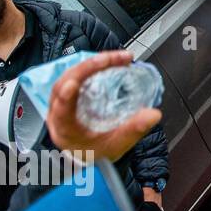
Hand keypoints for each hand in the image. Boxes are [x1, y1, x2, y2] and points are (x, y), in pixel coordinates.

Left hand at [46, 51, 162, 164]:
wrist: (87, 152)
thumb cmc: (97, 151)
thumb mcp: (117, 145)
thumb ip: (134, 130)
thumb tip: (153, 114)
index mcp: (65, 129)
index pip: (61, 110)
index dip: (66, 96)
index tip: (73, 84)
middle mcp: (57, 112)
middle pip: (65, 84)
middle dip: (88, 68)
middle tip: (113, 59)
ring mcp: (60, 101)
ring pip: (68, 75)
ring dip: (90, 63)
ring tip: (114, 58)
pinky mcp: (67, 94)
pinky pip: (75, 74)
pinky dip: (90, 66)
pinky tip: (105, 61)